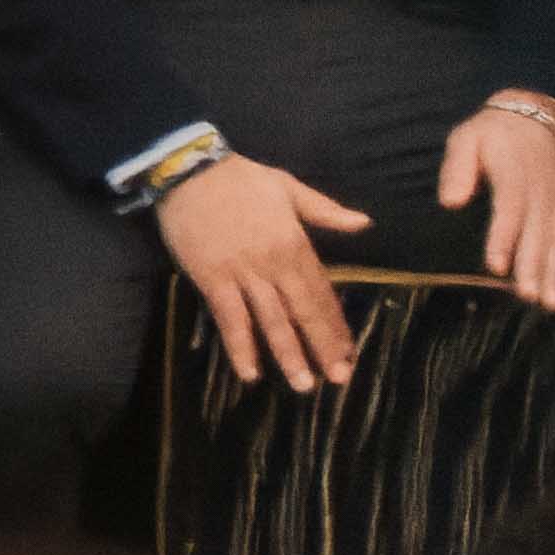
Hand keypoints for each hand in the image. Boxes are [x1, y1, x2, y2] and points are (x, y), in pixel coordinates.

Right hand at [156, 153, 370, 393]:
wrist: (189, 170)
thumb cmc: (240, 177)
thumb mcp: (288, 187)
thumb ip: (325, 211)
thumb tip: (364, 224)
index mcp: (296, 243)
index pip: (322, 292)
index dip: (335, 325)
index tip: (349, 353)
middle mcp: (274, 264)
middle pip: (302, 312)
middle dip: (321, 347)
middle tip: (337, 379)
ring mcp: (242, 273)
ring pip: (270, 321)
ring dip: (287, 354)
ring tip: (303, 384)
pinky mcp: (211, 278)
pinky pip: (229, 318)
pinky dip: (239, 346)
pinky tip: (250, 371)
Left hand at [444, 102, 554, 313]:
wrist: (537, 116)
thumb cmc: (492, 132)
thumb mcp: (466, 137)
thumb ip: (458, 168)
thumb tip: (450, 202)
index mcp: (514, 177)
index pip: (510, 211)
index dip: (504, 239)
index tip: (496, 267)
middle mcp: (540, 194)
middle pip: (538, 234)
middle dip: (534, 267)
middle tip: (530, 297)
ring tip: (553, 305)